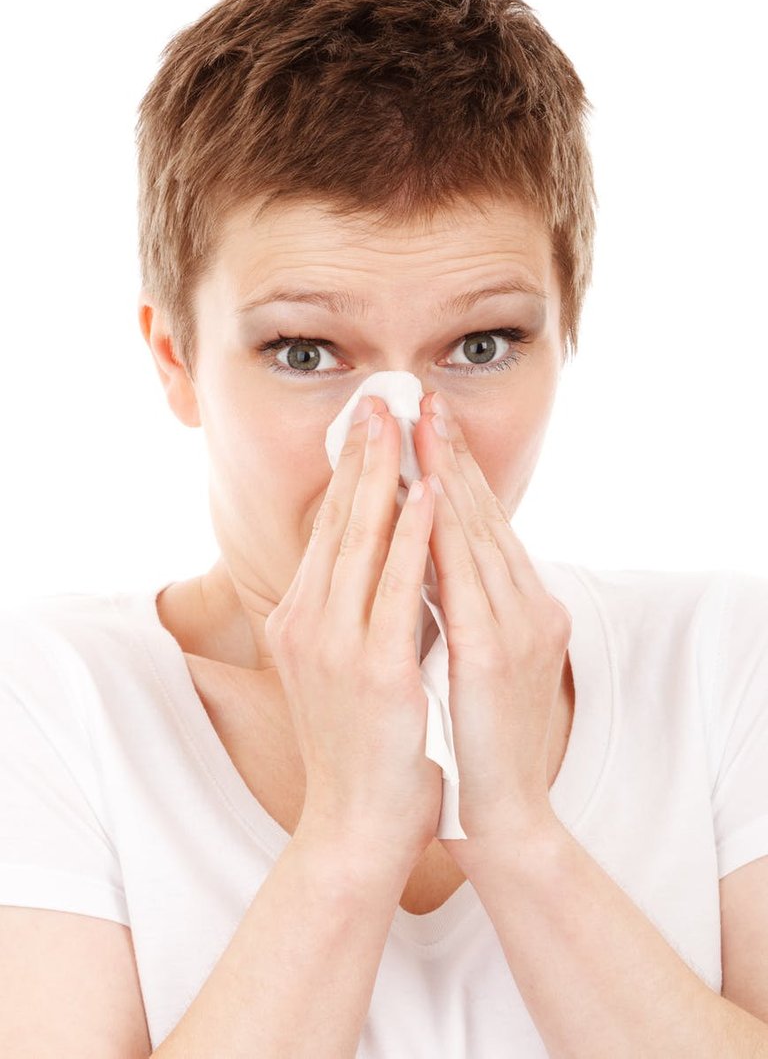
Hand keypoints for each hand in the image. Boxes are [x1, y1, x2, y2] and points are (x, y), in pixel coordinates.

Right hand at [264, 397, 442, 872]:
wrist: (356, 826)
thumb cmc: (361, 748)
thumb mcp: (345, 668)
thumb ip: (355, 612)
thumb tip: (384, 559)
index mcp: (301, 619)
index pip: (329, 530)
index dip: (350, 473)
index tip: (367, 426)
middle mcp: (308, 622)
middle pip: (339, 521)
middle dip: (362, 455)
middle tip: (379, 400)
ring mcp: (335, 643)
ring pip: (363, 539)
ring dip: (386, 474)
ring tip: (403, 423)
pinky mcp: (373, 668)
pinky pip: (396, 585)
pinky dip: (413, 533)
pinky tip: (428, 492)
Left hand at [412, 392, 571, 857]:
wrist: (497, 817)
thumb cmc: (471, 742)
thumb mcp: (466, 662)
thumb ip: (450, 608)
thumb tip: (412, 560)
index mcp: (518, 609)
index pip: (481, 527)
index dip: (454, 473)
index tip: (425, 428)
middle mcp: (527, 608)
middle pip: (482, 516)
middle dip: (450, 456)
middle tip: (421, 401)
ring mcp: (516, 628)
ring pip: (477, 533)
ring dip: (448, 474)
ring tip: (422, 425)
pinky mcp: (495, 654)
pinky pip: (466, 577)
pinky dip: (447, 530)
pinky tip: (430, 492)